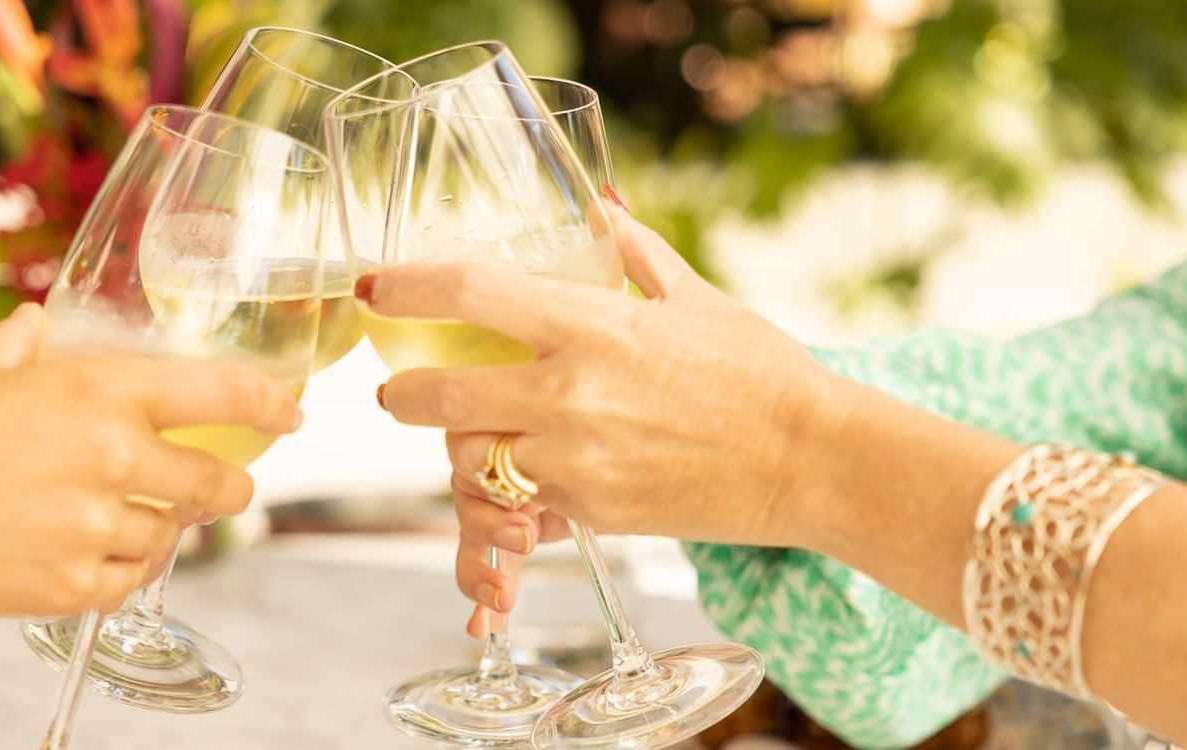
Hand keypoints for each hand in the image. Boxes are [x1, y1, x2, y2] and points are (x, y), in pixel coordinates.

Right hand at [0, 303, 301, 617]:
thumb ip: (28, 346)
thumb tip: (43, 325)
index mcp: (99, 391)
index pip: (222, 394)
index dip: (270, 404)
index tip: (289, 412)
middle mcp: (110, 459)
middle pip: (218, 482)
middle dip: (226, 484)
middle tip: (218, 484)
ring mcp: (92, 529)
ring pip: (172, 536)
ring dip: (161, 527)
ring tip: (118, 515)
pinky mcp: (68, 587)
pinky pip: (129, 581)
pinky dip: (122, 568)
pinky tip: (92, 550)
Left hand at [361, 205, 847, 618]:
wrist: (812, 461)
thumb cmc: (762, 372)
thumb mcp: (695, 298)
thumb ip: (634, 251)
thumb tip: (600, 202)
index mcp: (592, 324)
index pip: (470, 293)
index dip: (407, 287)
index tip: (374, 288)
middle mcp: (570, 393)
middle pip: (437, 396)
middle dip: (402, 396)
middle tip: (395, 392)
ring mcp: (575, 460)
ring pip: (470, 458)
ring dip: (464, 447)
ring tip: (480, 435)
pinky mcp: (591, 513)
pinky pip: (520, 503)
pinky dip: (513, 491)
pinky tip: (534, 475)